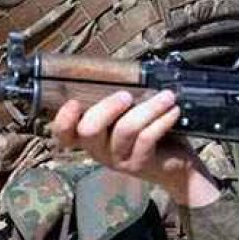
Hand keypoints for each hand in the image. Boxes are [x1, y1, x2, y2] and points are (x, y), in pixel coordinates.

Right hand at [49, 90, 220, 206]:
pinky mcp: (139, 164)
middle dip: (108, 107)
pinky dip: (161, 119)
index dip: (63, 119)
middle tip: (127, 95)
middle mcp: (98, 150)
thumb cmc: (147, 134)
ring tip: (166, 96)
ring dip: (148, 108)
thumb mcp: (128, 118)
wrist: (175, 167)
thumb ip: (118, 104)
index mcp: (90, 137)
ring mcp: (118, 159)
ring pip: (125, 129)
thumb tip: (120, 72)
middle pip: (90, 130)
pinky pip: (147, 138)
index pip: (64, 134)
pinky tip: (173, 110)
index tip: (75, 102)